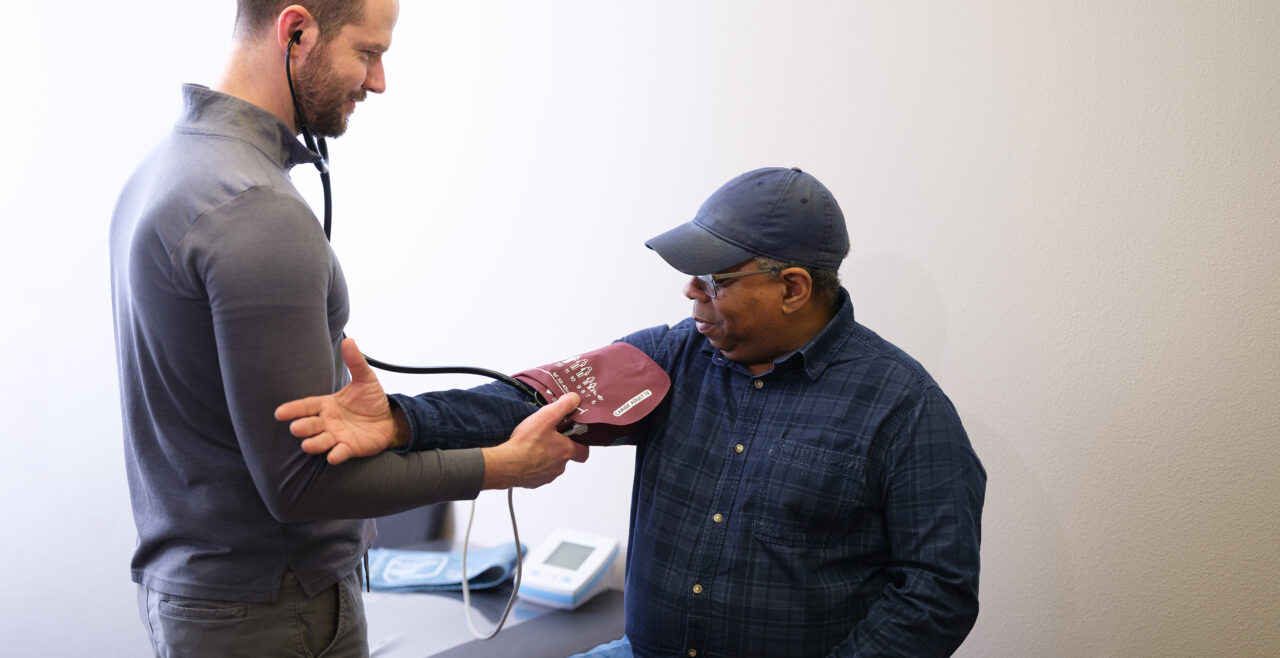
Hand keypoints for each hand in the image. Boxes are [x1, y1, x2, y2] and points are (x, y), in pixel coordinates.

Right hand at [274, 337, 404, 464]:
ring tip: (307, 445)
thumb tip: (349, 341)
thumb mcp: (365, 379)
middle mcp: (328, 422)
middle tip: (295, 428)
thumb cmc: (371, 400)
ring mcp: (337, 436)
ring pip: (321, 441)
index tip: (279, 413)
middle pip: (310, 425)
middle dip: (302, 427)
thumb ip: (355, 362)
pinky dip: (336, 455)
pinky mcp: (349, 448)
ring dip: (314, 444)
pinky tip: (333, 456)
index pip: (306, 406)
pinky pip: (340, 452)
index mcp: (327, 405)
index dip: (293, 409)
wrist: (389, 419)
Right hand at [482, 393, 590, 489]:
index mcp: (566, 451)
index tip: (574, 437)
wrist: (507, 465)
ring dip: (545, 456)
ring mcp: (547, 476)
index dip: (581, 444)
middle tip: (547, 436)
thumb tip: (574, 399)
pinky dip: (533, 465)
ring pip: (551, 465)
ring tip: (532, 445)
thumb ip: (563, 406)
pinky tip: (524, 456)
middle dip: (558, 447)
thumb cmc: (527, 444)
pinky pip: (537, 472)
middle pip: (565, 456)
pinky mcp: (534, 482)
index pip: (584, 451)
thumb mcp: (547, 416)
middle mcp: (559, 466)